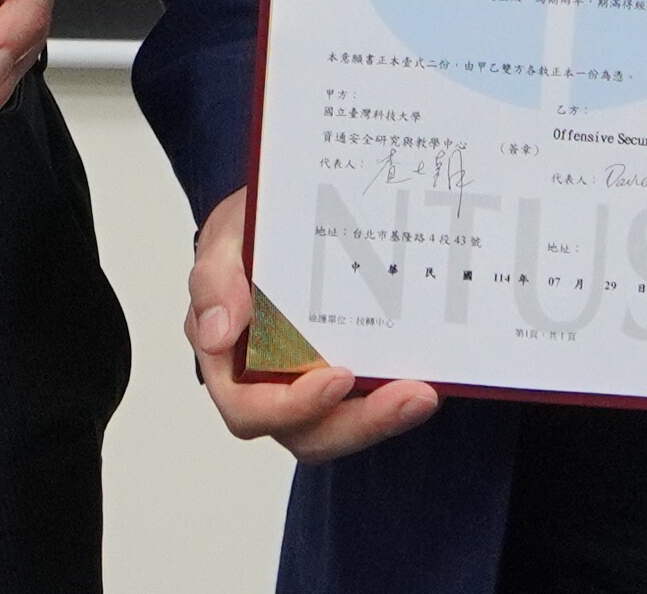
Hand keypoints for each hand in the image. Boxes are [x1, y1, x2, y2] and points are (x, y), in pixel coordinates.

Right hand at [184, 190, 442, 460]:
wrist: (288, 214)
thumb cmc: (251, 231)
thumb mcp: (225, 239)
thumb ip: (215, 280)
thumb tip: (215, 334)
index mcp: (227, 361)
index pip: (248, 409)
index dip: (292, 406)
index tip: (338, 377)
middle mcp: (266, 388)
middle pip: (306, 433)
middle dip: (360, 421)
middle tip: (409, 394)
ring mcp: (310, 388)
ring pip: (342, 430)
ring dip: (384, 418)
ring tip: (424, 393)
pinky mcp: (350, 383)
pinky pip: (370, 407)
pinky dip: (397, 400)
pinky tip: (431, 381)